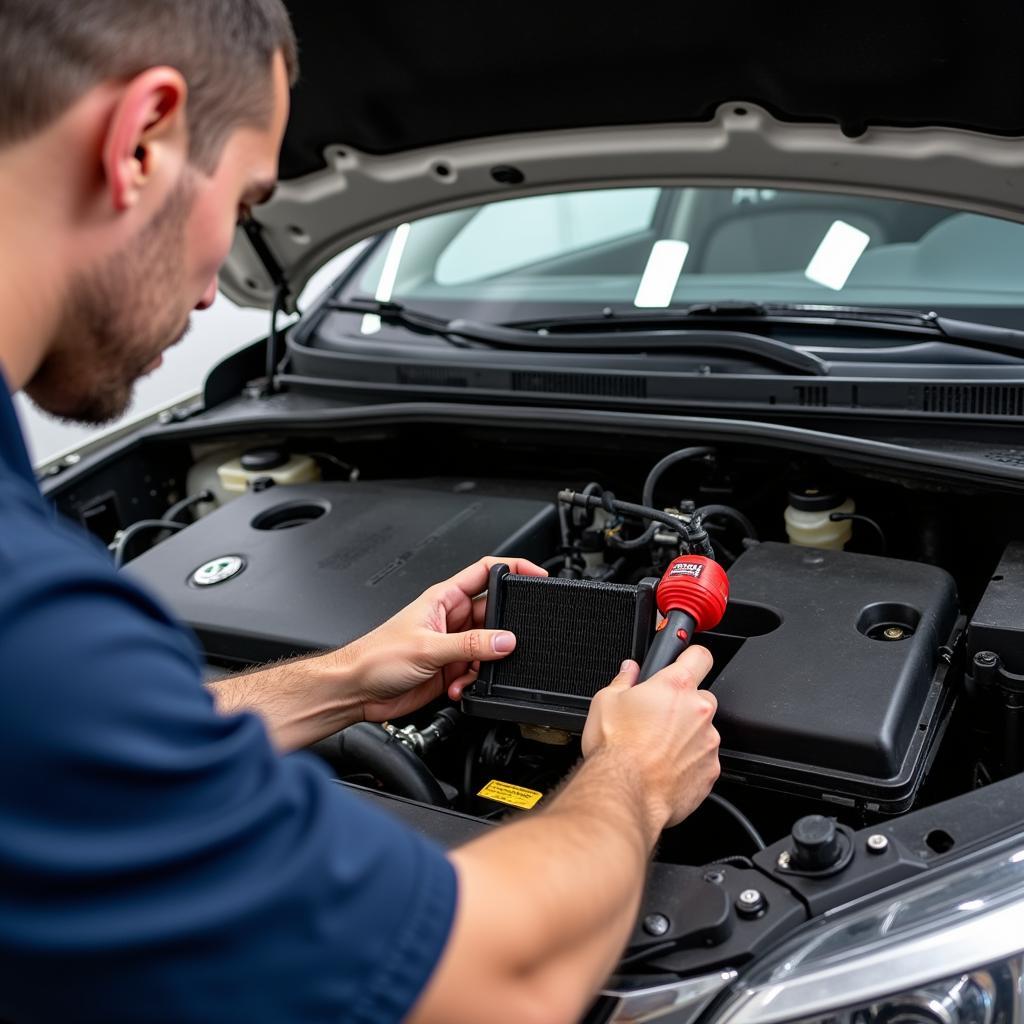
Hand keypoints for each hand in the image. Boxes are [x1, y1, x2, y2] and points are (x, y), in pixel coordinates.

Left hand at [337, 556, 547, 722]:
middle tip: (505, 647)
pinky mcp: (450, 669)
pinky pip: (477, 673)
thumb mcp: (427, 647)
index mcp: (444, 597)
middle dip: (503, 634)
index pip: (486, 572)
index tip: (538, 576)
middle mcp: (450, 618)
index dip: (514, 569)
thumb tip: (506, 640)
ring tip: (467, 675)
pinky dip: (473, 683)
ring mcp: (452, 644)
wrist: (356, 690)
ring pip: (489, 648)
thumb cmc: (375, 657)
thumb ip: (470, 645)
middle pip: (494, 616)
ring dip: (484, 666)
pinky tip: (458, 688)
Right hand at [581, 647, 719, 829]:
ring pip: (703, 731)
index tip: (685, 662)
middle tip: (659, 717)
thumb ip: (623, 680)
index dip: (691, 657)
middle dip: (685, 704)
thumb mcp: (605, 701)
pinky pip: (703, 760)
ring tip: (657, 748)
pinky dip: (689, 762)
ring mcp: (708, 742)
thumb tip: (629, 671)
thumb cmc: (616, 748)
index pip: (699, 656)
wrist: (624, 792)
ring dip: (687, 735)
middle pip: (702, 697)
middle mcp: (698, 711)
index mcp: (675, 687)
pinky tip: (665, 767)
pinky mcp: (710, 771)